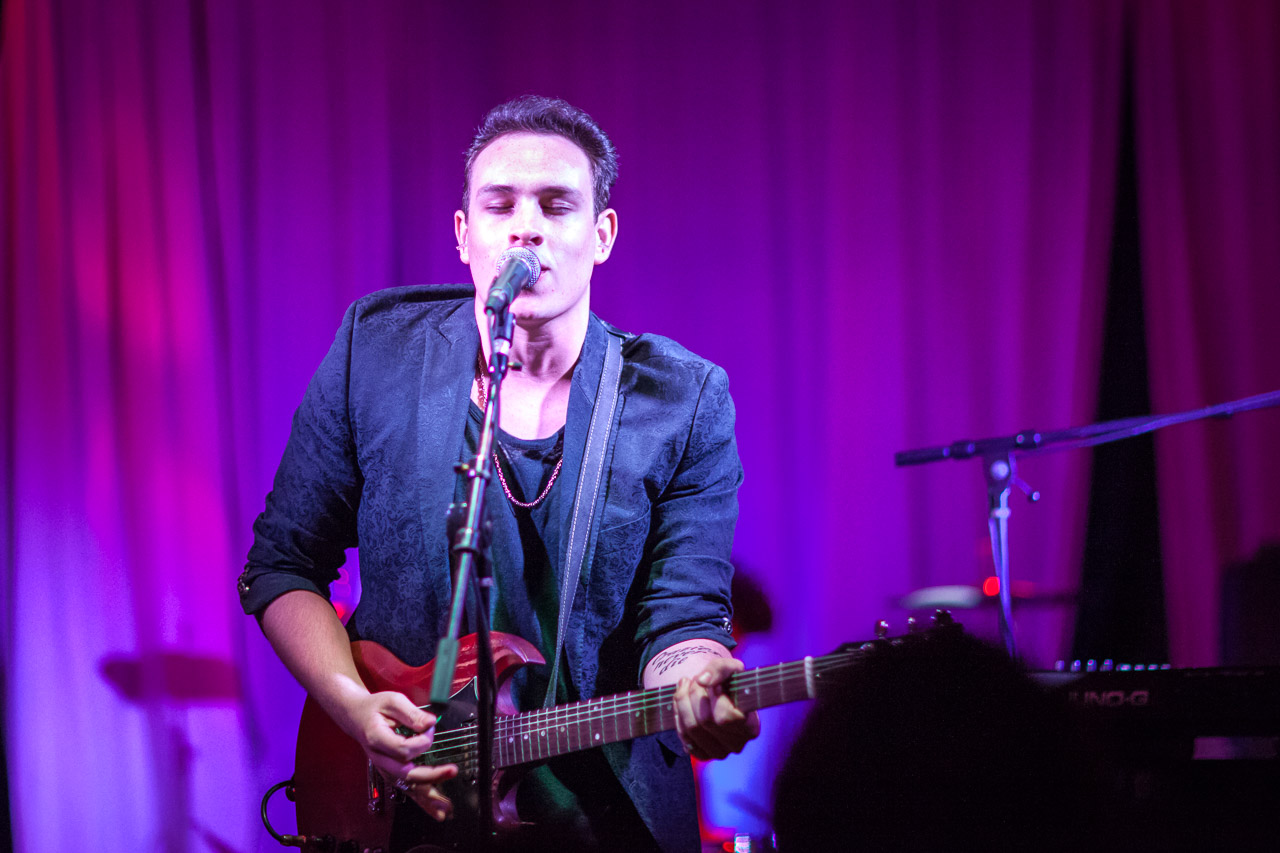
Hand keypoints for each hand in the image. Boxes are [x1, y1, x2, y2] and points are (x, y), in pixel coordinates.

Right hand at [341, 690, 458, 820]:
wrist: (357, 717)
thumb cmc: (375, 708)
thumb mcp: (392, 701)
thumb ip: (412, 713)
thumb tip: (430, 723)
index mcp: (377, 738)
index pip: (402, 748)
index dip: (421, 740)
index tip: (430, 727)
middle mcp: (380, 758)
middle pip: (406, 773)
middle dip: (431, 775)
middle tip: (452, 770)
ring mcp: (385, 768)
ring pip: (407, 786)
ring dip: (427, 797)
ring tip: (446, 806)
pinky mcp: (392, 772)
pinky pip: (408, 788)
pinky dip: (423, 801)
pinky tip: (437, 811)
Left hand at [672, 658, 760, 760]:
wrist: (719, 695)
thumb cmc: (729, 682)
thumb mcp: (730, 667)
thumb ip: (719, 668)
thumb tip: (703, 680)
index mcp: (750, 727)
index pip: (725, 717)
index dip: (714, 697)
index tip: (714, 684)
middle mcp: (737, 744)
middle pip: (705, 721)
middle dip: (694, 694)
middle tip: (693, 680)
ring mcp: (719, 752)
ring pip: (691, 729)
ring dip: (682, 702)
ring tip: (684, 686)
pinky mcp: (703, 754)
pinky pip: (683, 737)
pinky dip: (678, 717)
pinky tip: (681, 704)